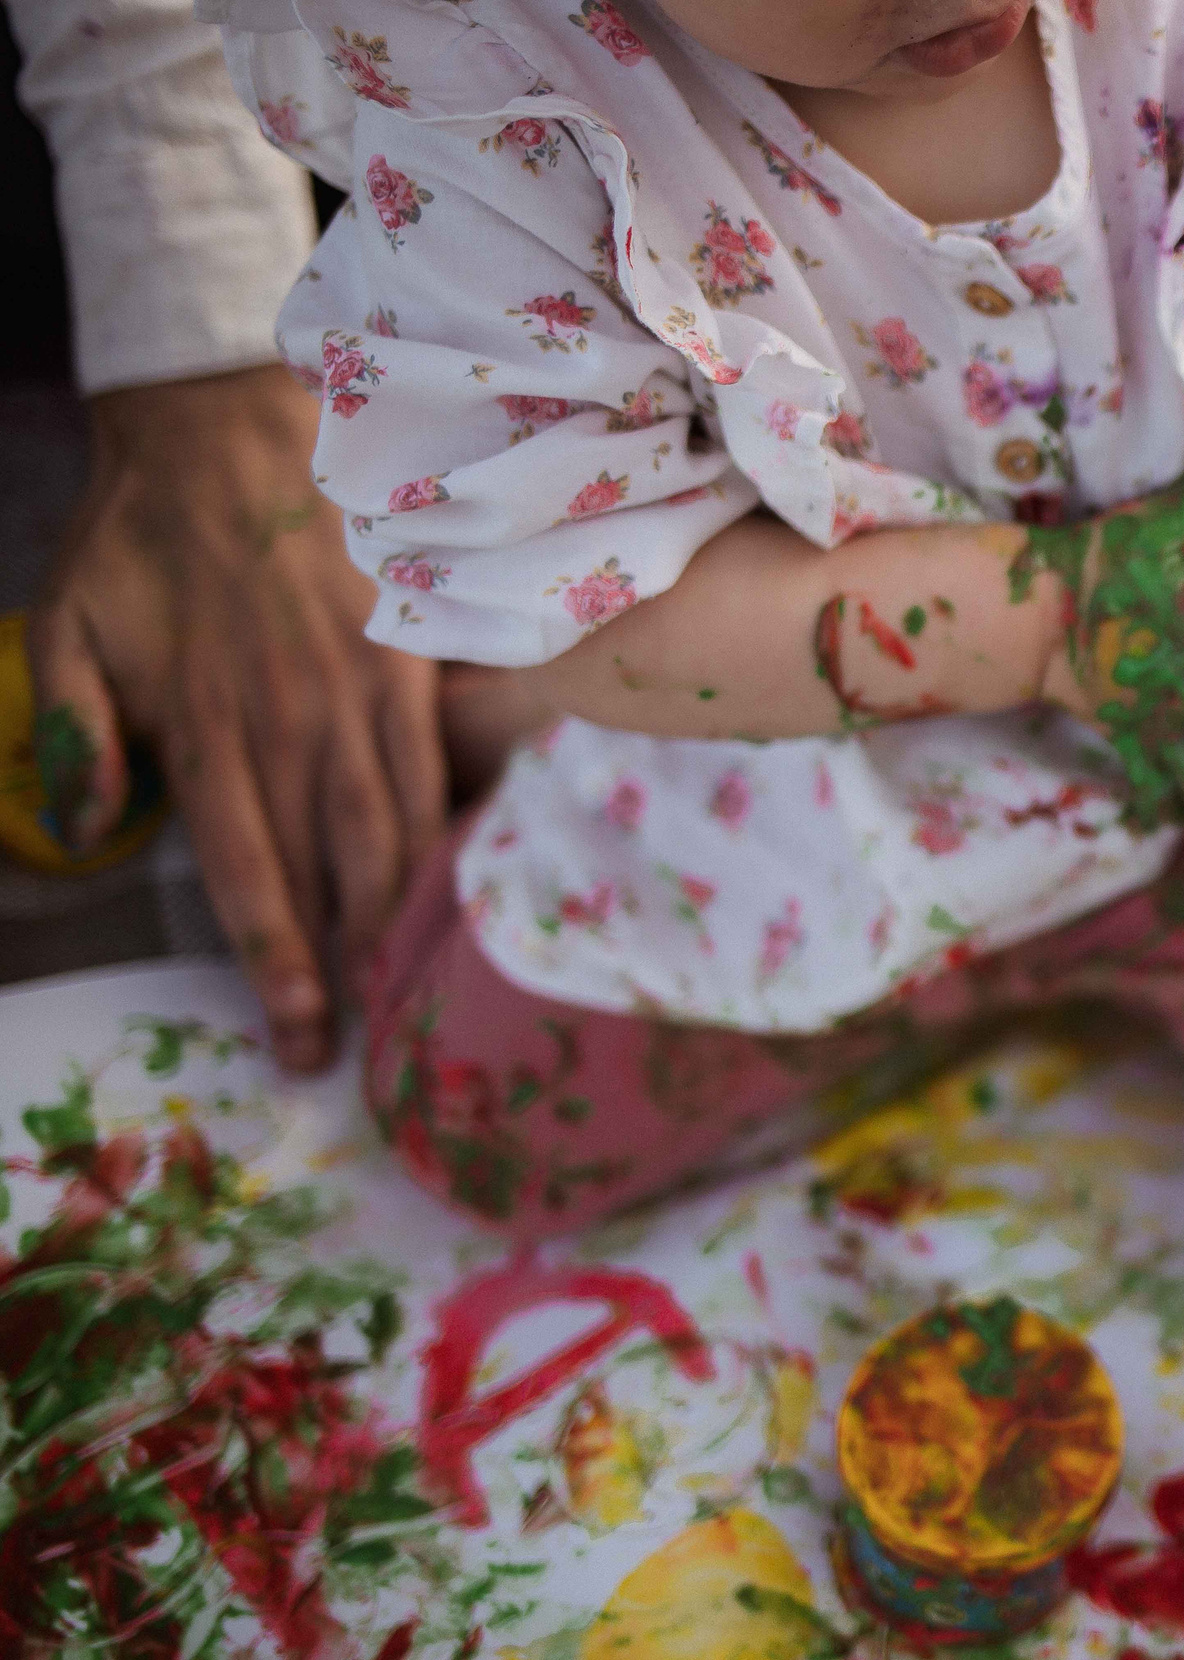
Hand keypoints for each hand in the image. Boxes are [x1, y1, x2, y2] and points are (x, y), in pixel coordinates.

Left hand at [28, 366, 444, 1069]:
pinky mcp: (412, 664)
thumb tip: (96, 821)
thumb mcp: (65, 624)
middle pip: (335, 872)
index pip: (251, 875)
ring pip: (398, 831)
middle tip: (363, 1049)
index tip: (298, 1037)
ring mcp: (364, 694)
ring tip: (414, 988)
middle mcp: (296, 723)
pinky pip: (439, 767)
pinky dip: (450, 834)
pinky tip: (459, 885)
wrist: (229, 426)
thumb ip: (75, 729)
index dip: (279, 964)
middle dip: (351, 968)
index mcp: (211, 727)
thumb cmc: (141, 536)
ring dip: (406, 918)